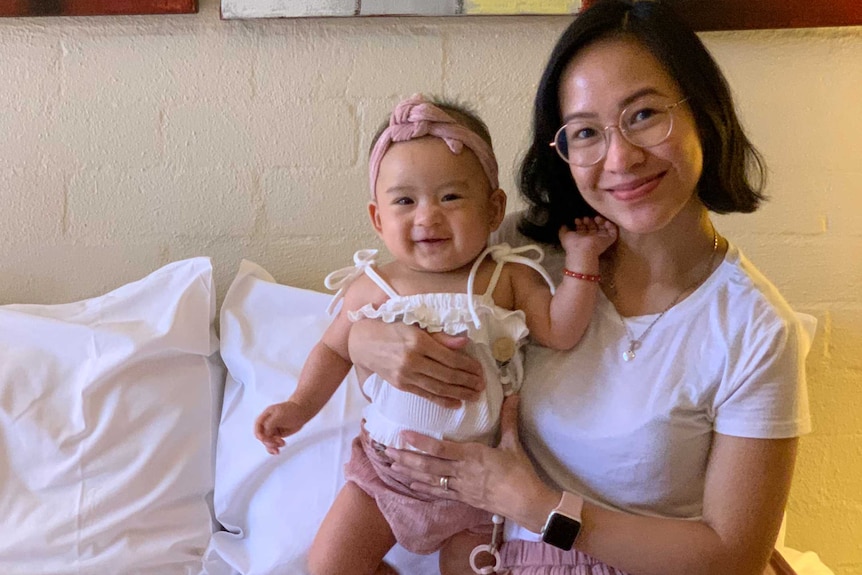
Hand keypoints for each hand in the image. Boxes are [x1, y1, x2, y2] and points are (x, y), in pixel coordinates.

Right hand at [254, 400, 310, 454]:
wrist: (302, 412)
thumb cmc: (291, 410)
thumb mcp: (279, 416)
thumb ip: (270, 424)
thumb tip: (264, 435)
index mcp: (265, 416)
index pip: (258, 427)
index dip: (259, 434)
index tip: (264, 439)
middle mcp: (267, 424)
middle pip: (262, 436)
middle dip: (269, 441)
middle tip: (277, 442)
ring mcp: (272, 430)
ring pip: (267, 442)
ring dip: (272, 446)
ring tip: (282, 444)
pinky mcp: (277, 435)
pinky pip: (272, 444)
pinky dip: (274, 448)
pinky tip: (278, 451)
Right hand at [347, 318, 484, 408]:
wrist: (363, 342)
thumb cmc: (391, 329)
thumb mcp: (415, 325)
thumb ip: (440, 336)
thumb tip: (464, 342)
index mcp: (418, 341)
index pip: (450, 357)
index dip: (468, 366)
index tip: (480, 370)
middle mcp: (412, 360)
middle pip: (447, 374)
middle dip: (467, 381)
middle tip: (482, 385)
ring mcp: (405, 375)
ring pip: (438, 387)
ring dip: (459, 393)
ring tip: (475, 396)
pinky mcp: (400, 385)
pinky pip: (425, 395)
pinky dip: (442, 400)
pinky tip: (456, 403)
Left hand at [385, 395, 556, 530]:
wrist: (527, 503)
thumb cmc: (520, 473)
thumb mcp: (513, 444)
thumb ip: (508, 419)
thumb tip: (512, 394)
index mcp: (473, 456)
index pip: (441, 448)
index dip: (420, 442)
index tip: (403, 435)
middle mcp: (462, 472)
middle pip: (428, 465)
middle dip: (406, 458)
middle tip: (387, 452)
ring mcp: (461, 487)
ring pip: (430, 480)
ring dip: (410, 473)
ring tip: (392, 466)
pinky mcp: (463, 498)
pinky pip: (439, 493)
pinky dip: (424, 489)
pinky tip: (411, 485)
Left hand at [559, 216, 617, 265]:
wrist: (582, 250)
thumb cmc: (572, 244)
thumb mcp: (564, 235)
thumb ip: (563, 229)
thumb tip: (563, 224)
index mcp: (581, 238)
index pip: (583, 228)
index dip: (580, 222)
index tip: (576, 219)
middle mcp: (591, 238)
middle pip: (592, 227)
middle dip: (589, 220)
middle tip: (585, 218)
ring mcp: (600, 239)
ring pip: (603, 227)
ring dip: (600, 221)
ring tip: (596, 218)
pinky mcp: (608, 239)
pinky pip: (613, 232)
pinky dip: (611, 226)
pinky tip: (605, 222)